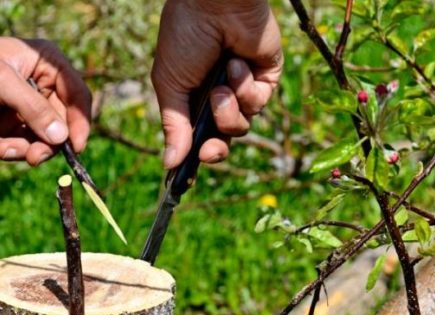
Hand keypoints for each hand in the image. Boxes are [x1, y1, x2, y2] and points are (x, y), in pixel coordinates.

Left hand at [0, 2, 90, 165]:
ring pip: (44, 139)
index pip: (78, 97)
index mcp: (48, 64)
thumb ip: (33, 110)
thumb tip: (62, 138)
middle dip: (46, 143)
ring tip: (2, 149)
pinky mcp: (12, 123)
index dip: (80, 123)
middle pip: (63, 124)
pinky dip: (11, 151)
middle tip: (31, 158)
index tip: (76, 147)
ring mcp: (28, 106)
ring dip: (26, 150)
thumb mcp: (0, 82)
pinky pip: (24, 145)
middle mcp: (43, 86)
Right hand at [151, 0, 282, 168]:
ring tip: (221, 83)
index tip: (185, 176)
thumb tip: (168, 163)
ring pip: (241, 125)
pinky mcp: (266, 78)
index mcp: (192, 97)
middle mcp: (219, 96)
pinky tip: (238, 65)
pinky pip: (258, 104)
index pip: (196, 137)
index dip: (194, 156)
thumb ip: (173, 125)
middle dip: (215, 148)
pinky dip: (247, 90)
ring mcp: (244, 88)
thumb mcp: (170, 84)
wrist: (215, 3)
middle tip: (209, 151)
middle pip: (222, 140)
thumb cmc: (185, 37)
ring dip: (228, 109)